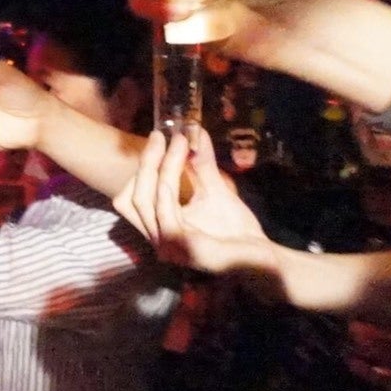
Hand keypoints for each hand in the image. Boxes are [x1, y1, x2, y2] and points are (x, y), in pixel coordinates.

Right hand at [113, 126, 275, 274]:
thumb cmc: (237, 231)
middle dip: (146, 163)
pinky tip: (183, 159)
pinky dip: (170, 179)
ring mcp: (164, 244)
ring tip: (179, 143)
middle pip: (130, 198)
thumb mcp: (215, 190)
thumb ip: (201, 165)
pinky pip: (164, 207)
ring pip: (145, 198)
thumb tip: (197, 133)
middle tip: (162, 136)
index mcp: (159, 229)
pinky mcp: (178, 244)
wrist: (260, 257)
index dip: (142, 167)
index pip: (131, 198)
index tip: (160, 138)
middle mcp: (155, 239)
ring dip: (161, 165)